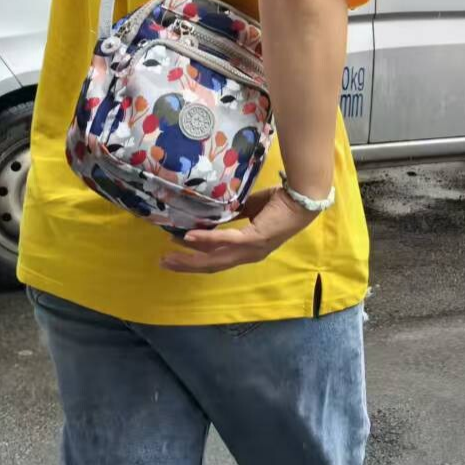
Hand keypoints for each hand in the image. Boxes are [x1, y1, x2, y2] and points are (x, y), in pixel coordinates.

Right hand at [160, 187, 319, 272]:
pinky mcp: (254, 238)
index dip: (195, 258)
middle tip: (164, 263)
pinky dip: (207, 240)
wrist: (301, 198)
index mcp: (247, 249)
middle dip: (186, 265)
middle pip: (212, 265)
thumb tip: (214, 211)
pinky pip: (226, 241)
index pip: (217, 259)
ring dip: (190, 258)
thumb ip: (235, 214)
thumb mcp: (251, 210)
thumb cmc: (280, 203)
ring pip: (215, 259)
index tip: (175, 251)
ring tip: (169, 256)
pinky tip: (189, 238)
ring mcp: (251, 249)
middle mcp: (248, 254)